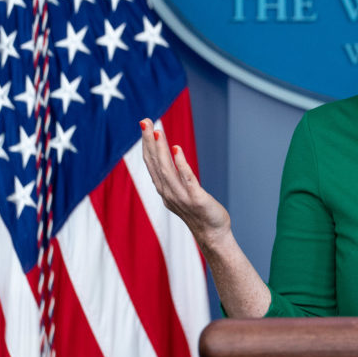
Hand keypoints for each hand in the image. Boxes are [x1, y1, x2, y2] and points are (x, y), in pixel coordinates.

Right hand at [139, 119, 229, 247]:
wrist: (212, 235)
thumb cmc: (199, 213)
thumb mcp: (181, 193)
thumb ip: (173, 176)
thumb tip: (169, 153)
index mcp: (164, 190)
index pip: (151, 164)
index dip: (147, 145)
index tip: (145, 125)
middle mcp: (168, 193)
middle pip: (155, 164)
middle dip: (149, 142)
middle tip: (145, 121)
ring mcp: (181, 197)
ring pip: (166, 170)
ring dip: (160, 150)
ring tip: (158, 132)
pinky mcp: (196, 199)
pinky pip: (187, 179)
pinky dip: (180, 164)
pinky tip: (176, 150)